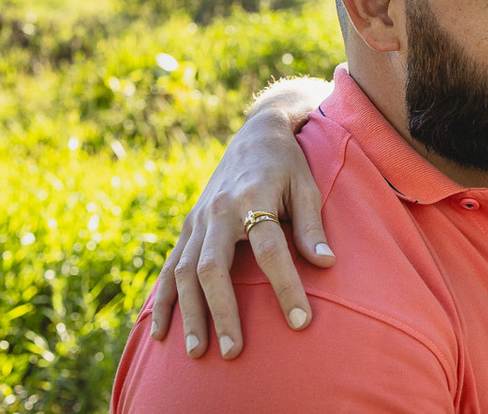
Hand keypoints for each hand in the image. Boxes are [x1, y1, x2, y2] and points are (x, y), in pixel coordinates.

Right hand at [149, 108, 331, 358]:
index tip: (301, 322)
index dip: (286, 286)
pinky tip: (162, 333)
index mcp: (253, 198)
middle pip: (214, 267)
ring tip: (199, 352)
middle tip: (234, 351)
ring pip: (186, 272)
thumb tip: (326, 264)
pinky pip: (169, 268)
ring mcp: (197, 220)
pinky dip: (164, 301)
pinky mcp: (187, 227)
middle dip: (223, 311)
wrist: (256, 136)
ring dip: (191, 313)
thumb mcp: (306, 186)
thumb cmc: (288, 165)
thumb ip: (312, 226)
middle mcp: (218, 211)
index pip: (270, 249)